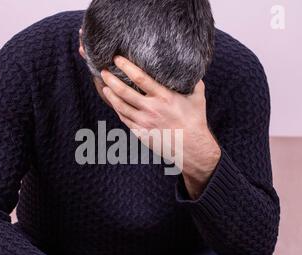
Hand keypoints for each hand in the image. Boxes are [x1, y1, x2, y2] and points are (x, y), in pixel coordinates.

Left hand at [101, 56, 220, 198]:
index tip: (117, 59)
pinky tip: (114, 103)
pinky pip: (125, 119)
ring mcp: (144, 123)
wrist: (192, 148)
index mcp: (164, 97)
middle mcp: (152, 109)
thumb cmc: (195, 121)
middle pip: (124, 92)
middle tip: (103, 71)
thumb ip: (193, 81)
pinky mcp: (141, 133)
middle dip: (111, 80)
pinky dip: (118, 110)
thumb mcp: (198, 97)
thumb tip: (192, 67)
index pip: (140, 78)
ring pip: (121, 107)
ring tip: (104, 86)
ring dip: (110, 95)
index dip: (126, 67)